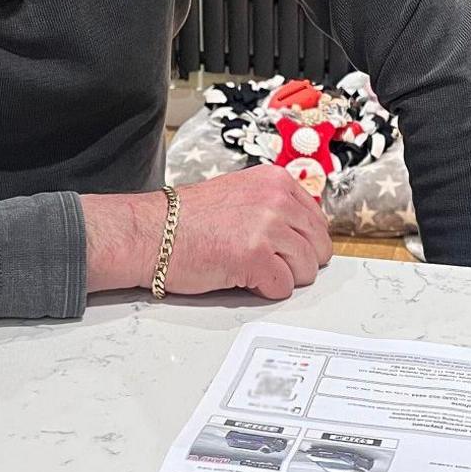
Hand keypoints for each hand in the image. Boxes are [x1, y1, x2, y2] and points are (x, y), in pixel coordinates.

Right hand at [83, 165, 332, 298]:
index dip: (303, 243)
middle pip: (318, 247)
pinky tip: (241, 278)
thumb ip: (274, 207)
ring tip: (251, 270)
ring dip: (282, 277)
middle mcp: (277, 199)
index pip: (318, 221)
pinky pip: (283, 288)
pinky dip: (264, 290)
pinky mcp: (256, 257)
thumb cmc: (187, 220)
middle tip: (268, 265)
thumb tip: (302, 233)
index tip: (286, 251)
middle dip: (298, 263)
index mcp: (276, 181)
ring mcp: (268, 227)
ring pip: (306, 270)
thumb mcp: (241, 195)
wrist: (151, 232)